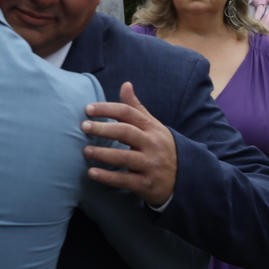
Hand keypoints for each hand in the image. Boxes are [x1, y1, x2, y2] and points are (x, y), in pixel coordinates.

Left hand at [81, 82, 177, 206]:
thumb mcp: (152, 126)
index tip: (88, 109)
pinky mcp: (146, 184)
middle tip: (83, 127)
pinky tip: (92, 172)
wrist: (185, 177)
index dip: (107, 109)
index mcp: (151, 127)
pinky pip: (125, 180)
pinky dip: (107, 177)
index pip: (128, 113)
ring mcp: (150, 164)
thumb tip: (125, 84)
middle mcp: (151, 144)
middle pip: (125, 132)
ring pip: (124, 157)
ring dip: (102, 153)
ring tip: (85, 151)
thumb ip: (136, 107)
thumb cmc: (160, 146)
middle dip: (103, 128)